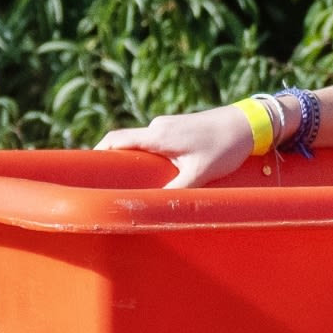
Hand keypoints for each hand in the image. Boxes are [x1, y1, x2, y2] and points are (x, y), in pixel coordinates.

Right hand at [94, 106, 253, 187]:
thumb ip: (177, 191)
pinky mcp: (180, 128)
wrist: (248, 124)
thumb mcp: (200, 173)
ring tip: (133, 183)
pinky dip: (151, 157)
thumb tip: (156, 209)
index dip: (98, 153)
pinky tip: (159, 173)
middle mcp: (159, 126)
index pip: (116, 140)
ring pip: (143, 144)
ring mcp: (169, 125)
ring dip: (136, 160)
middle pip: (126, 143)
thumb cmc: (225, 147)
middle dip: (116, 162)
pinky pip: (156, 143)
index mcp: (158, 136)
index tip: (84, 170)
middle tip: (108, 184)